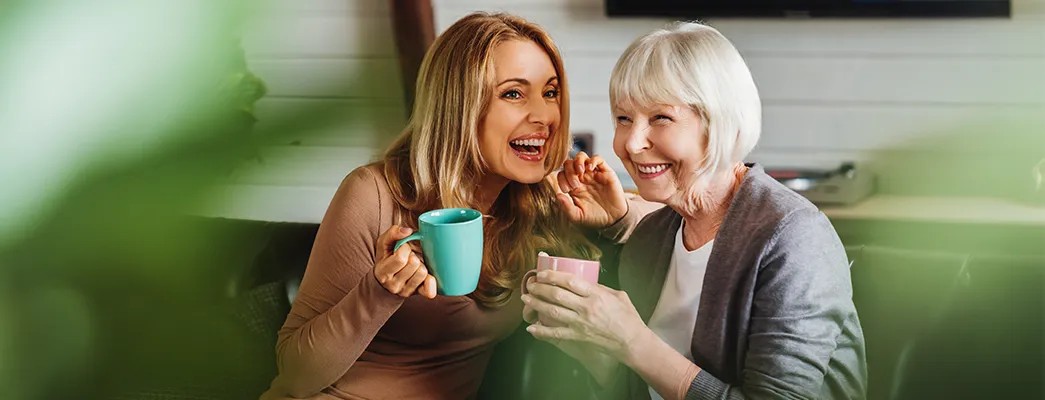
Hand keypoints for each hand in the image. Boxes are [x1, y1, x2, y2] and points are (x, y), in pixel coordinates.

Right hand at [374, 225, 436, 298]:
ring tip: (414, 265)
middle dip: (414, 256)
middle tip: (409, 257)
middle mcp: (393, 285)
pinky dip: (431, 282)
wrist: (385, 280)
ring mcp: (405, 291)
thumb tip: (408, 231)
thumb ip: (393, 233)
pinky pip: (428, 290)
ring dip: (421, 265)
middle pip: (414, 264)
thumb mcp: (384, 243)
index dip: (404, 249)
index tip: (402, 248)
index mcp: (383, 272)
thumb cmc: (386, 258)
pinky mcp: (417, 294)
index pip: (400, 258)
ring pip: (422, 273)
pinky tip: (428, 276)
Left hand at [521, 270, 646, 361]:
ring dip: (537, 304)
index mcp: (596, 295)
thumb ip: (600, 288)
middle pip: (557, 295)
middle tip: (530, 284)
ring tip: (526, 298)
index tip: (542, 273)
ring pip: (553, 312)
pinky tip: (531, 328)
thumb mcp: (618, 295)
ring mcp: (580, 323)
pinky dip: (542, 332)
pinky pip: (556, 334)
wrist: (632, 341)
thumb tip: (585, 282)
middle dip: (540, 288)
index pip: (570, 281)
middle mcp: (586, 308)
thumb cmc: (628, 317)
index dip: (553, 276)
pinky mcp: (578, 337)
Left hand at [553, 152, 627, 228]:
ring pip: (581, 156)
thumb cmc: (595, 217)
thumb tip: (557, 195)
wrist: (614, 218)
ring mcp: (593, 173)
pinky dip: (592, 160)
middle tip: (575, 184)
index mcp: (573, 186)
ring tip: (580, 172)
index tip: (568, 190)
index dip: (562, 179)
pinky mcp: (605, 172)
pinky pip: (597, 158)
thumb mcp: (578, 216)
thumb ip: (566, 207)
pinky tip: (590, 169)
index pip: (562, 174)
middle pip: (569, 163)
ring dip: (578, 162)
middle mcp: (581, 178)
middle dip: (569, 171)